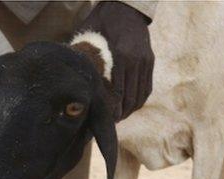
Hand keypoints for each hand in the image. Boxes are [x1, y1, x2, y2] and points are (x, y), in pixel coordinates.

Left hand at [77, 1, 153, 119]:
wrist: (126, 8)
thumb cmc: (101, 22)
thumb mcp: (90, 38)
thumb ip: (86, 59)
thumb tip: (73, 80)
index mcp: (121, 56)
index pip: (117, 93)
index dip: (111, 110)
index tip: (103, 119)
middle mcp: (136, 61)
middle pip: (129, 98)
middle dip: (120, 114)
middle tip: (109, 123)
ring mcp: (145, 62)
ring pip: (139, 96)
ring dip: (130, 110)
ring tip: (118, 117)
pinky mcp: (150, 62)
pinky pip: (146, 89)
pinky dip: (138, 101)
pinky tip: (128, 107)